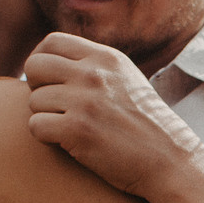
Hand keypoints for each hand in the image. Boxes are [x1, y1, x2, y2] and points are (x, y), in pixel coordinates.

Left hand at [23, 31, 203, 197]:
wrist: (169, 161)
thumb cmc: (146, 126)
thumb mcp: (126, 80)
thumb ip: (94, 66)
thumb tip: (53, 60)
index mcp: (106, 57)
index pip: (52, 41)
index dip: (42, 61)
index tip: (48, 81)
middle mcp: (94, 73)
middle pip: (35, 65)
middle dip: (36, 87)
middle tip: (53, 106)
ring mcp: (85, 100)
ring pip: (34, 100)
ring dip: (45, 117)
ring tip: (71, 129)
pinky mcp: (77, 129)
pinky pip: (35, 126)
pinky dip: (46, 137)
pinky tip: (68, 143)